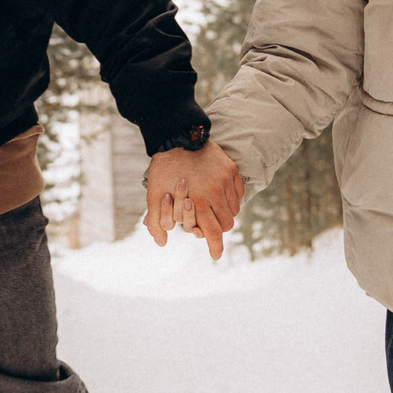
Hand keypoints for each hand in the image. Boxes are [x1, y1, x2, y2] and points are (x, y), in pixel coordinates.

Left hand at [143, 144, 243, 260]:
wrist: (176, 137)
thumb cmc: (163, 169)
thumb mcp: (154, 196)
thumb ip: (157, 222)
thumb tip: (162, 243)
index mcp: (197, 202)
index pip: (213, 233)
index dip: (215, 248)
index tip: (215, 255)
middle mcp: (215, 193)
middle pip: (226, 224)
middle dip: (218, 229)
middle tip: (208, 224)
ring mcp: (225, 180)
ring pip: (234, 210)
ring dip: (224, 214)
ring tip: (212, 209)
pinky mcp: (230, 170)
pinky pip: (238, 193)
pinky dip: (231, 199)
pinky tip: (220, 196)